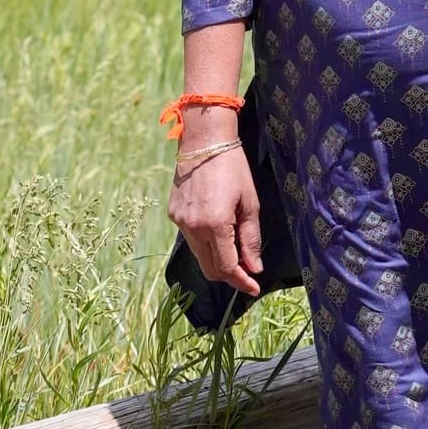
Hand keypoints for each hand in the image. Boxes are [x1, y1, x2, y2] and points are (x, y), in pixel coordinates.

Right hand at [172, 135, 263, 299]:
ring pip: (200, 256)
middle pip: (210, 269)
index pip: (227, 267)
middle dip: (229, 275)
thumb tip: (254, 268)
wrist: (204, 140)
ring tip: (234, 248)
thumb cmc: (233, 167)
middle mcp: (194, 228)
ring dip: (217, 259)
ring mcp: (181, 222)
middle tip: (246, 272)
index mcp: (216, 224)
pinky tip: (217, 230)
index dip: (241, 281)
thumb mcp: (249, 202)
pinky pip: (191, 239)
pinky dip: (205, 243)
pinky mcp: (174, 215)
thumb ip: (250, 239)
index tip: (254, 288)